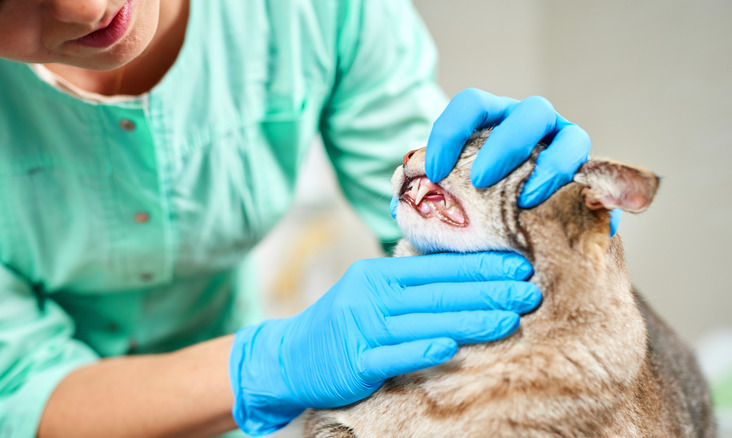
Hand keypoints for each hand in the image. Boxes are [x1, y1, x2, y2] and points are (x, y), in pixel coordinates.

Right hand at [229, 253, 540, 434]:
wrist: (290, 356)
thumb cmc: (344, 323)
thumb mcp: (371, 292)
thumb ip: (410, 286)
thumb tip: (466, 280)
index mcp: (380, 274)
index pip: (439, 268)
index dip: (482, 267)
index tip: (520, 267)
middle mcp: (372, 294)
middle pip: (440, 292)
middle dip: (490, 292)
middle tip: (531, 292)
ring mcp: (363, 326)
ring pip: (425, 322)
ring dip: (471, 320)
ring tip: (510, 320)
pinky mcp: (356, 360)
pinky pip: (393, 355)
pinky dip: (422, 351)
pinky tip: (451, 349)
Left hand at [423, 88, 619, 234]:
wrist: (509, 243)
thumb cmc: (469, 213)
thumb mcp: (444, 201)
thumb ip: (425, 198)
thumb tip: (400, 202)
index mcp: (493, 121)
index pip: (473, 105)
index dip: (451, 130)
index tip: (431, 170)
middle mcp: (533, 128)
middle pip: (530, 113)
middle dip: (505, 143)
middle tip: (480, 180)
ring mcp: (565, 151)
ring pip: (572, 139)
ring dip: (552, 166)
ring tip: (527, 200)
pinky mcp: (590, 183)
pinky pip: (600, 184)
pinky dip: (592, 200)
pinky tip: (578, 222)